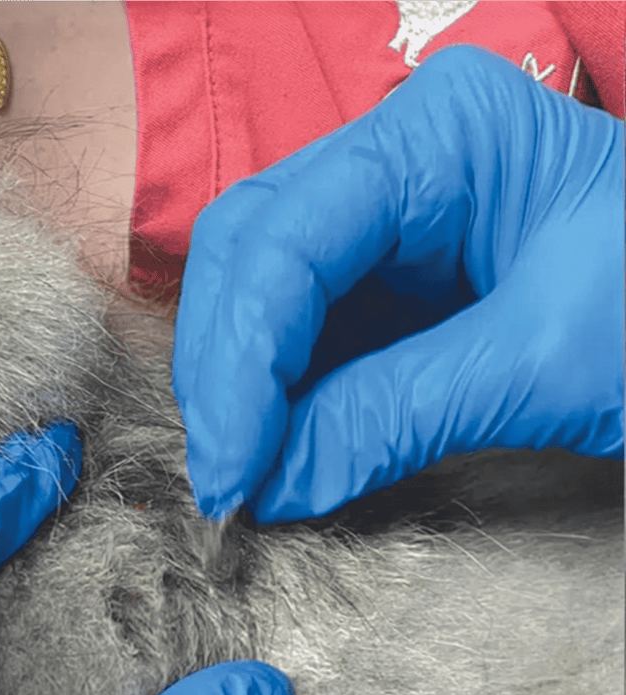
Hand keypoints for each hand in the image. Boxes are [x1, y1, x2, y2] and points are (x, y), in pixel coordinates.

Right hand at [173, 44, 623, 522]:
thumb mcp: (542, 364)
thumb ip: (395, 417)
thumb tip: (275, 485)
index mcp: (442, 136)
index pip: (286, 236)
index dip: (240, 359)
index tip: (229, 468)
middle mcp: (400, 160)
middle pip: (252, 251)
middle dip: (226, 369)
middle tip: (224, 478)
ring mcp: (393, 219)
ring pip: (265, 292)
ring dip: (243, 388)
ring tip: (245, 475)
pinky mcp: (398, 281)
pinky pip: (310, 333)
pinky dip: (283, 397)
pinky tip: (279, 450)